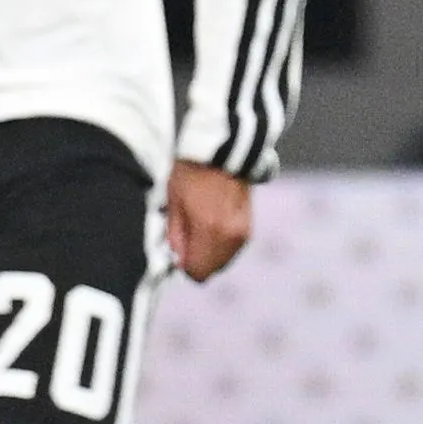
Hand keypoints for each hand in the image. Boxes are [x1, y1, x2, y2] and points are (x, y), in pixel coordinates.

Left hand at [167, 160, 254, 281]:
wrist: (223, 151)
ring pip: (224, 261)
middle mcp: (230, 236)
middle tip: (187, 237)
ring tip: (201, 227)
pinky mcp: (249, 226)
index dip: (185, 266)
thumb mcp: (174, 201)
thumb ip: (175, 236)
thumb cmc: (192, 173)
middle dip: (198, 260)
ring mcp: (243, 232)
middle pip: (213, 269)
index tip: (178, 251)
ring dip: (211, 252)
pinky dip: (221, 244)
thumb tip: (179, 261)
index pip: (198, 272)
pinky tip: (214, 224)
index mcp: (208, 230)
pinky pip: (233, 249)